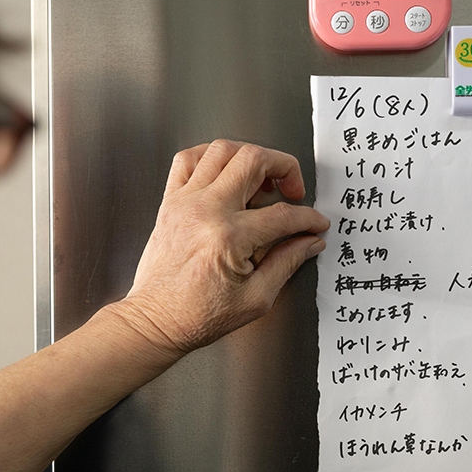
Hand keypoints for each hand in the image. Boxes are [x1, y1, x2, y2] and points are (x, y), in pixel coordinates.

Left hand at [113, 140, 329, 361]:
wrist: (155, 321)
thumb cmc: (198, 315)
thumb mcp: (256, 298)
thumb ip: (287, 262)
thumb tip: (310, 242)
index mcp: (230, 237)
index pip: (283, 215)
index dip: (308, 218)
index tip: (315, 224)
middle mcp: (206, 211)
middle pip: (253, 161)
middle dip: (284, 168)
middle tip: (292, 189)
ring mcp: (185, 202)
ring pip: (222, 150)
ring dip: (249, 157)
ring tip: (261, 179)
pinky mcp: (170, 202)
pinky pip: (187, 159)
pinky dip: (210, 156)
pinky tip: (225, 172)